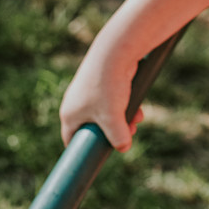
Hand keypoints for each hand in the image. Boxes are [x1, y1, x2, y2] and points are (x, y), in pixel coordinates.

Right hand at [58, 28, 142, 151]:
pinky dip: (125, 106)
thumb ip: (118, 137)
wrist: (114, 52)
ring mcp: (89, 92)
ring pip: (106, 115)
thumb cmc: (108, 86)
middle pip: (93, 128)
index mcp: (70, 115)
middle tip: (128, 134)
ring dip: (122, 120)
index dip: (84, 150)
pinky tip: (138, 109)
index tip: (98, 155)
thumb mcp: (113, 118)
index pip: (72, 140)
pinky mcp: (101, 83)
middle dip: (113, 133)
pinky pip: (112, 102)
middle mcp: (76, 104)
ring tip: (136, 120)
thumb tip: (123, 147)